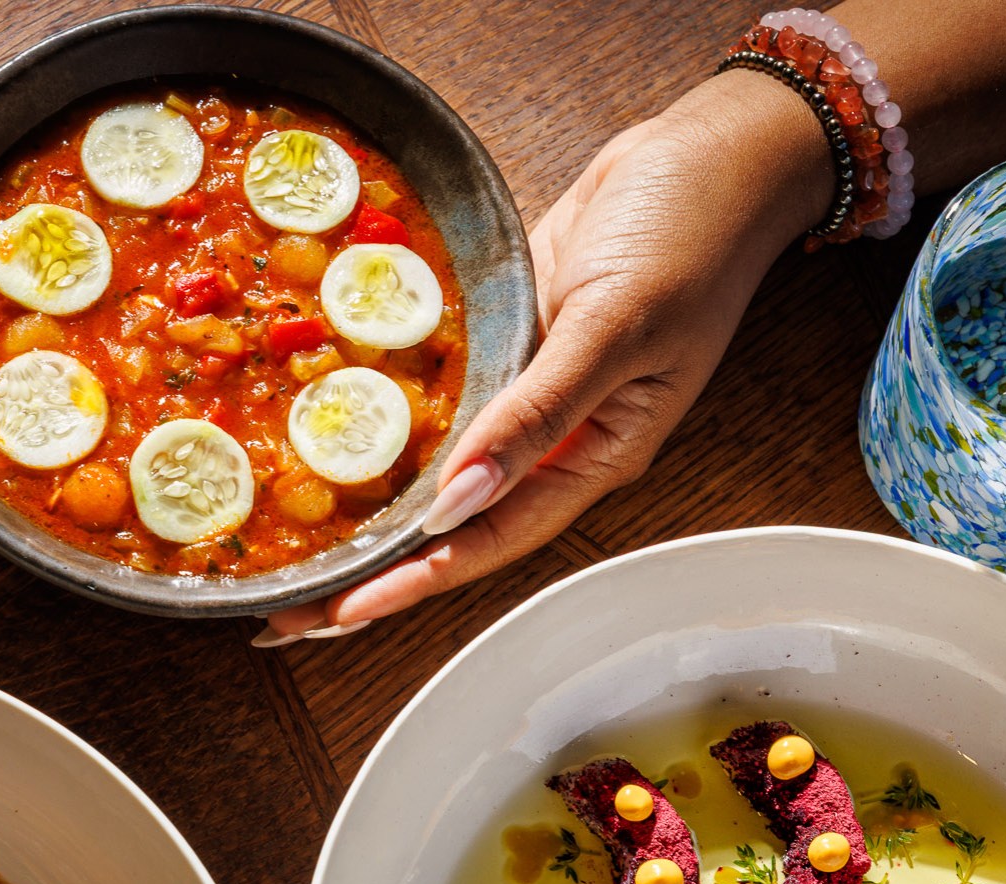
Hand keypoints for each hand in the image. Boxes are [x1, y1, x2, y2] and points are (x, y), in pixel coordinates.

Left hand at [256, 72, 830, 643]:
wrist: (716, 151)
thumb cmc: (691, 236)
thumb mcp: (613, 327)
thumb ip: (537, 413)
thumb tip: (459, 496)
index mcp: (594, 454)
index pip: (488, 540)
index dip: (412, 581)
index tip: (341, 610)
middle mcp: (555, 436)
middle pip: (452, 519)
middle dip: (375, 562)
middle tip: (289, 603)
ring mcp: (529, 386)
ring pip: (439, 458)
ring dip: (373, 494)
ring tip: (298, 533)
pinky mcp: (511, 334)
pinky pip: (443, 385)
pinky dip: (390, 404)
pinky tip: (333, 422)